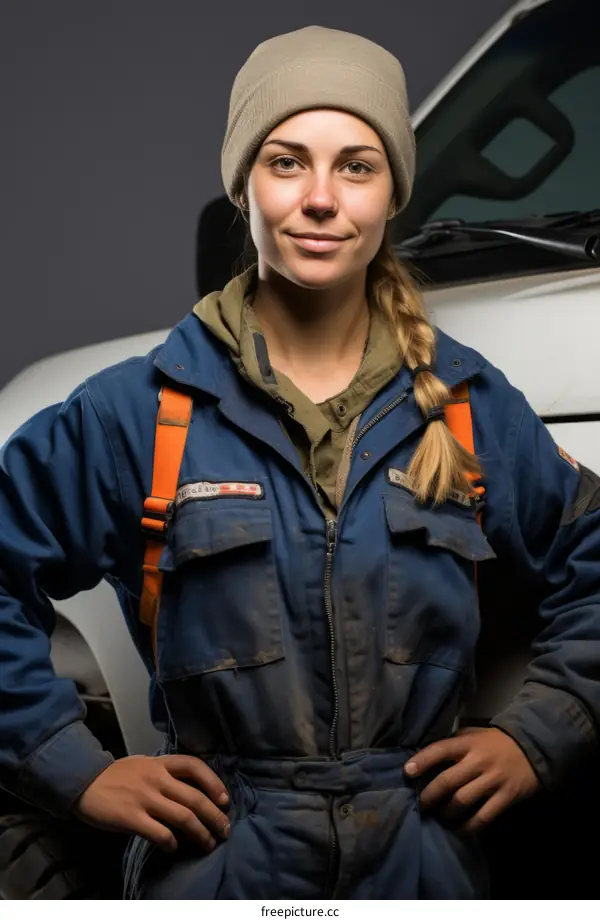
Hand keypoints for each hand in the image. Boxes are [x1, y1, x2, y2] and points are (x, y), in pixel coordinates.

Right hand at [73, 754, 230, 852]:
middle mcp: (156, 778)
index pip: (194, 766)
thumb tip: (192, 792)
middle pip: (195, 798)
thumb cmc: (116, 775)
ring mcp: (144, 798)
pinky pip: (160, 833)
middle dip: (214, 817)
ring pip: (183, 817)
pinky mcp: (131, 817)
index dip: (214, 783)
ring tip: (207, 843)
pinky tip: (174, 848)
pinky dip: (172, 842)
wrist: (82, 781)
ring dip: (200, 833)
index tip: (225, 800)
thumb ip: (165, 774)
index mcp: (160, 763)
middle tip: (224, 830)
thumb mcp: (144, 765)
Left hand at [404, 727, 540, 833]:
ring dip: (447, 813)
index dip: (422, 761)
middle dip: (429, 796)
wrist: (532, 747)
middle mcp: (478, 762)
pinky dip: (469, 827)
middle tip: (420, 805)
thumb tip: (426, 757)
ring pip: (463, 801)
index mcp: (468, 744)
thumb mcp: (473, 734)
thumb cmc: (495, 742)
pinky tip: (460, 830)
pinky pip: (484, 816)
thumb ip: (453, 744)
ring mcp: (492, 780)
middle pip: (448, 781)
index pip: (440, 750)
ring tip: (439, 817)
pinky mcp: (505, 797)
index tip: (407, 772)